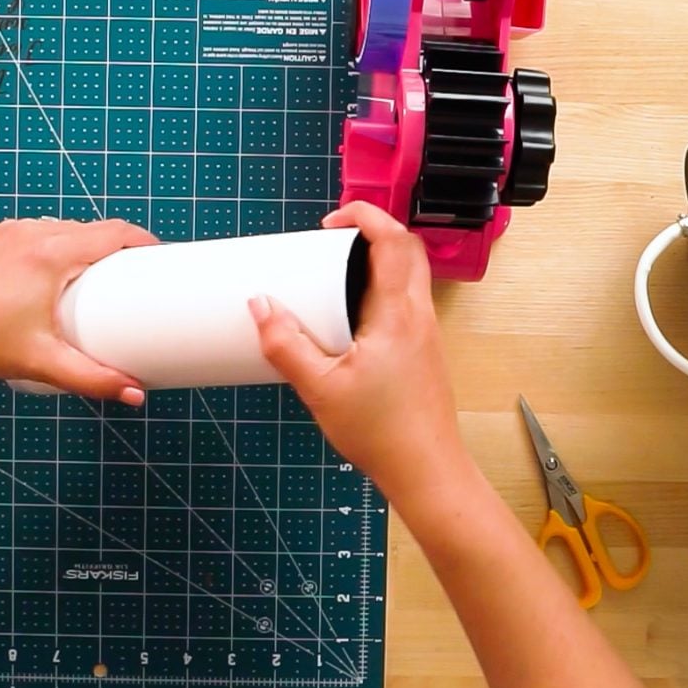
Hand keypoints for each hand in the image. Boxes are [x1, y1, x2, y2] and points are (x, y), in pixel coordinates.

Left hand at [0, 217, 158, 404]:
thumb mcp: (41, 362)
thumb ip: (92, 378)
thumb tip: (134, 393)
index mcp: (50, 253)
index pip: (113, 232)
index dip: (142, 240)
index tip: (159, 256)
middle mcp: (30, 233)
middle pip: (89, 229)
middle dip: (115, 248)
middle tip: (132, 275)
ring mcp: (7, 232)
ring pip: (61, 228)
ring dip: (83, 244)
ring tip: (97, 274)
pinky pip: (35, 232)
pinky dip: (54, 245)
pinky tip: (56, 268)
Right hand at [248, 202, 462, 496]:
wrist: (426, 471)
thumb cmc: (381, 432)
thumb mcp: (320, 388)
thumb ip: (285, 346)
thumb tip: (260, 306)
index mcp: (398, 314)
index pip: (394, 241)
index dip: (365, 217)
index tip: (330, 223)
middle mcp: (419, 316)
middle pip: (407, 250)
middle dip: (370, 234)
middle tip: (329, 245)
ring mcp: (426, 333)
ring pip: (408, 276)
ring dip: (375, 263)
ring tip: (332, 278)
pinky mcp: (423, 351)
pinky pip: (404, 303)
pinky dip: (378, 291)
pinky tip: (347, 318)